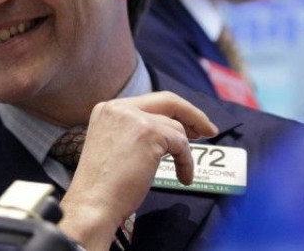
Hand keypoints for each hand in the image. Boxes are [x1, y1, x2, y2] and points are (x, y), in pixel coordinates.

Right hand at [57, 91, 217, 249]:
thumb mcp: (115, 145)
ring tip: (183, 171)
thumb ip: (135, 132)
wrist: (93, 202)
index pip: (149, 101)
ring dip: (185, 150)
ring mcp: (134, 118)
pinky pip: (181, 143)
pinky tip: (184, 177)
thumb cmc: (104, 185)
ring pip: (175, 127)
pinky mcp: (149, 133)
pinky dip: (186, 162)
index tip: (190, 125)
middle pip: (167, 100)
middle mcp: (119, 107)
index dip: (174, 111)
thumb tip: (170, 129)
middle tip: (209, 131)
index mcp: (107, 108)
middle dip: (192, 114)